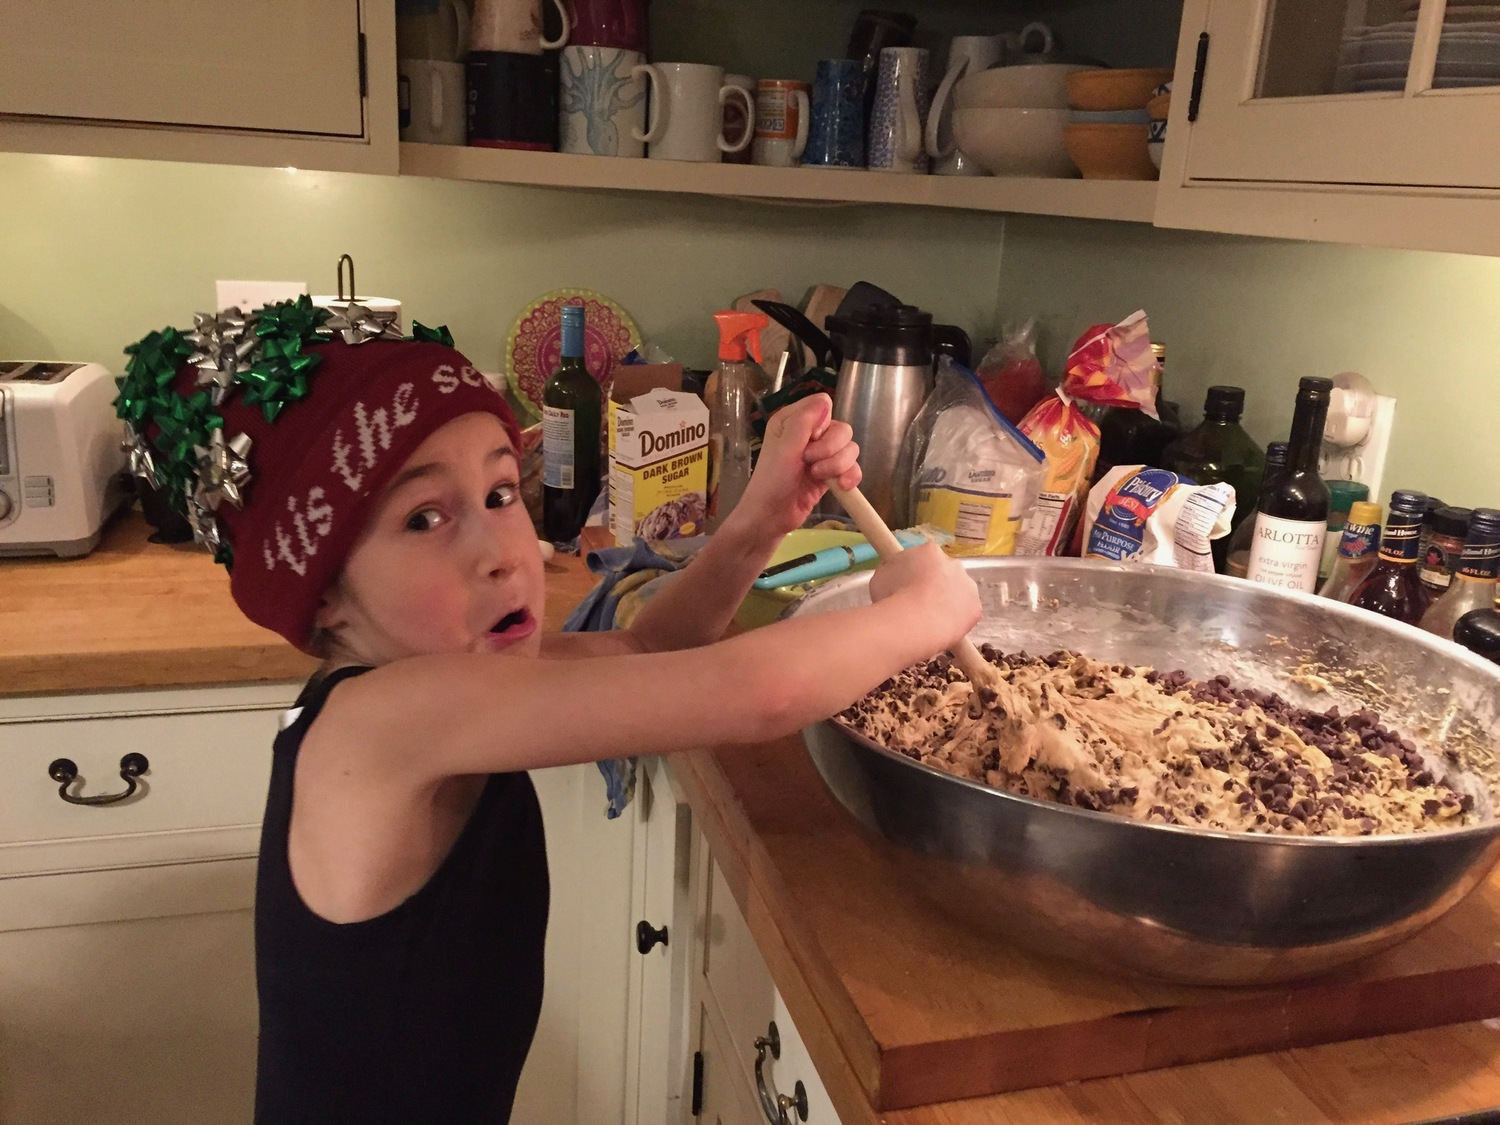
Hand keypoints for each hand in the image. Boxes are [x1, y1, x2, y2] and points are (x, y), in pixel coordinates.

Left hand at [732, 394, 860, 539]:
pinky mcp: (831, 473)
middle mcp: (809, 434)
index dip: (822, 425)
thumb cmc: (771, 482)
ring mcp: (822, 455)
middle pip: (841, 428)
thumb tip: (826, 398)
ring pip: (850, 448)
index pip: (823, 406)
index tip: (808, 441)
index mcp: (792, 421)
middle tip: (810, 463)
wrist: (772, 517)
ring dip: (838, 464)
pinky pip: (853, 467)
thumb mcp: (784, 448)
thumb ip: (803, 422)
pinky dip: (851, 476)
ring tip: (819, 477)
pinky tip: (842, 486)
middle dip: (831, 448)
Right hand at [868, 543, 982, 652]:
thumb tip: (898, 575)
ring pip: (958, 593)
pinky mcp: (976, 609)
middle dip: (934, 585)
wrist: (914, 622)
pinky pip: (965, 613)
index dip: (915, 572)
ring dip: (947, 601)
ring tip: (929, 619)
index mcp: (930, 551)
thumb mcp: (881, 575)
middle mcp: (954, 564)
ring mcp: (968, 586)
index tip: (906, 586)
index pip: (925, 557)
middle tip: (918, 603)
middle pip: (945, 573)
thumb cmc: (893, 596)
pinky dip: (955, 620)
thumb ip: (894, 570)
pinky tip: (941, 629)